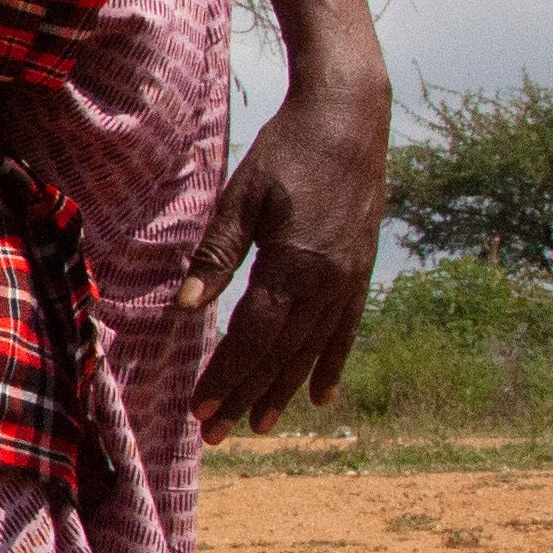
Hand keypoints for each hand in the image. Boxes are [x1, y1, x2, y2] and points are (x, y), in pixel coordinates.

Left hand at [187, 69, 386, 436]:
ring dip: (284, 389)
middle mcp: (329, 282)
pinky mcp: (361, 271)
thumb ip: (217, 255)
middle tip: (217, 432)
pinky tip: (321, 396)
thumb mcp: (242, 198)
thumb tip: (190, 309)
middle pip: (281, 353)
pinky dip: (331, 364)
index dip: (227, 376)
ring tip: (262, 424)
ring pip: (313, 349)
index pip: (254, 337)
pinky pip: (345, 330)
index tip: (200, 408)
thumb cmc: (287, 152)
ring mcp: (351, 279)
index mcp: (295, 265)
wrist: (349, 120)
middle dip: (247, 395)